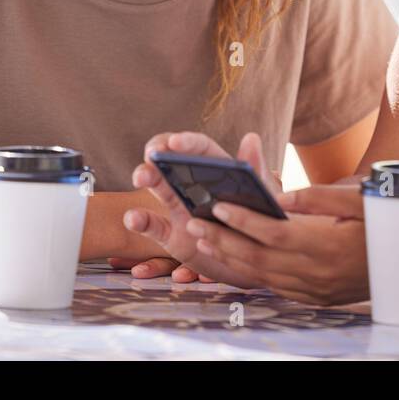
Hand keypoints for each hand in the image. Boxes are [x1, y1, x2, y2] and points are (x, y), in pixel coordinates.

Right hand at [123, 131, 277, 288]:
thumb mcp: (265, 197)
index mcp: (218, 170)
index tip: (174, 142)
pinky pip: (154, 226)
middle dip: (158, 154)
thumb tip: (252, 138)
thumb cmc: (263, 222)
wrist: (258, 262)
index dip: (186, 142)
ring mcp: (181, 209)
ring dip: (148, 178)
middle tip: (151, 156)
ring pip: (160, 188)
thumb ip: (257, 171)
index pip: (200, 149)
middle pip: (172, 162)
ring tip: (140, 176)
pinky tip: (133, 218)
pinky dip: (141, 221)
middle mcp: (195, 185)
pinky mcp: (172, 235)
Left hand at [185, 183, 368, 306]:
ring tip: (204, 240)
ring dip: (229, 258)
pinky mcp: (315, 298)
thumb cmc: (384, 223)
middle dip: (222, 239)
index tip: (219, 206)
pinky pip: (275, 286)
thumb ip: (317, 198)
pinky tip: (234, 259)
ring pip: (262, 275)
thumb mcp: (358, 200)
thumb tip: (279, 197)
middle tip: (194, 223)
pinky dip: (251, 272)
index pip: (274, 233)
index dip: (244, 220)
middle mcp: (317, 272)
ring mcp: (315, 289)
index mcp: (327, 245)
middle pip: (258, 257)